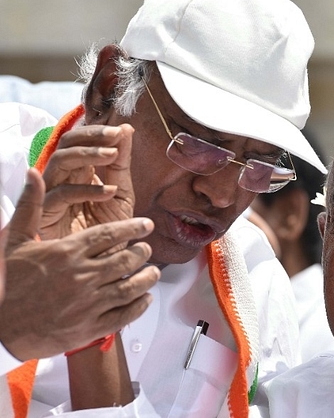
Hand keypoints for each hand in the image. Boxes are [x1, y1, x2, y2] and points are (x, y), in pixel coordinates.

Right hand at [0, 169, 159, 360]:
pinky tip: (145, 298)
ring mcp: (87, 303)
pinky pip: (124, 315)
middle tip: (147, 249)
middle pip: (126, 259)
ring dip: (147, 278)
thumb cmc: (7, 282)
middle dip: (142, 252)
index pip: (110, 234)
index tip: (147, 225)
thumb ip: (30, 205)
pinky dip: (139, 305)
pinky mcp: (89, 327)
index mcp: (67, 252)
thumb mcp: (16, 240)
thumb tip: (34, 172)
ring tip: (153, 272)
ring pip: (130, 286)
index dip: (133, 228)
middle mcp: (81, 276)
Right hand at [39, 124, 134, 247]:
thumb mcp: (119, 196)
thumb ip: (121, 165)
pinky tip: (109, 192)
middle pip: (65, 144)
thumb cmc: (109, 235)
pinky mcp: (46, 217)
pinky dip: (85, 190)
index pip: (78, 140)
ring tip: (113, 156)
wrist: (100, 272)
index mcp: (78, 173)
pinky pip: (59, 196)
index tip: (121, 131)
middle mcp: (62, 180)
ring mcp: (51, 196)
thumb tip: (126, 129)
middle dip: (90, 136)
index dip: (96, 132)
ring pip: (59, 162)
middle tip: (114, 137)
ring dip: (87, 155)